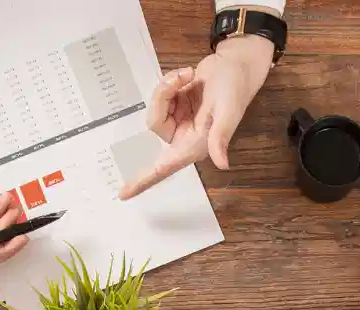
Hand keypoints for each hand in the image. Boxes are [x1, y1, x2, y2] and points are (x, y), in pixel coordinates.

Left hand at [118, 34, 272, 199]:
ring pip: (155, 108)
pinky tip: (188, 76)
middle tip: (183, 77)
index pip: (165, 168)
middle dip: (163, 97)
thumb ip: (221, 136)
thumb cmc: (236, 87)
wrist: (236, 64)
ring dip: (168, 87)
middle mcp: (185, 136)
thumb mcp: (229, 110)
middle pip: (155, 123)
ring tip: (188, 75)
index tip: (123, 194)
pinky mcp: (176, 106)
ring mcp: (179, 120)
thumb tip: (223, 165)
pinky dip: (170, 82)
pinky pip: (160, 96)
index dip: (143, 181)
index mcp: (195, 144)